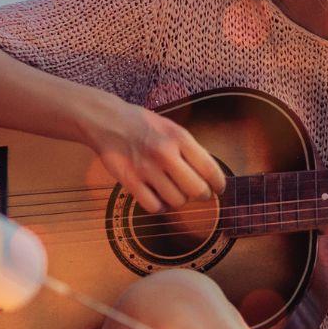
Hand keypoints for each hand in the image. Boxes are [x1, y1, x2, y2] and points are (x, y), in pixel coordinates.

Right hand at [82, 98, 226, 212]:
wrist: (108, 121)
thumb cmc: (144, 126)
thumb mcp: (172, 128)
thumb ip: (191, 149)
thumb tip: (211, 176)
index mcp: (179, 137)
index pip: (210, 169)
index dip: (219, 184)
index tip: (219, 189)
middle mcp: (165, 153)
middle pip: (197, 190)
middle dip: (202, 195)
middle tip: (199, 192)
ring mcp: (146, 169)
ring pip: (177, 201)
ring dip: (180, 200)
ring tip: (175, 191)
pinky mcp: (130, 181)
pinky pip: (154, 207)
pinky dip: (161, 207)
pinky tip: (160, 199)